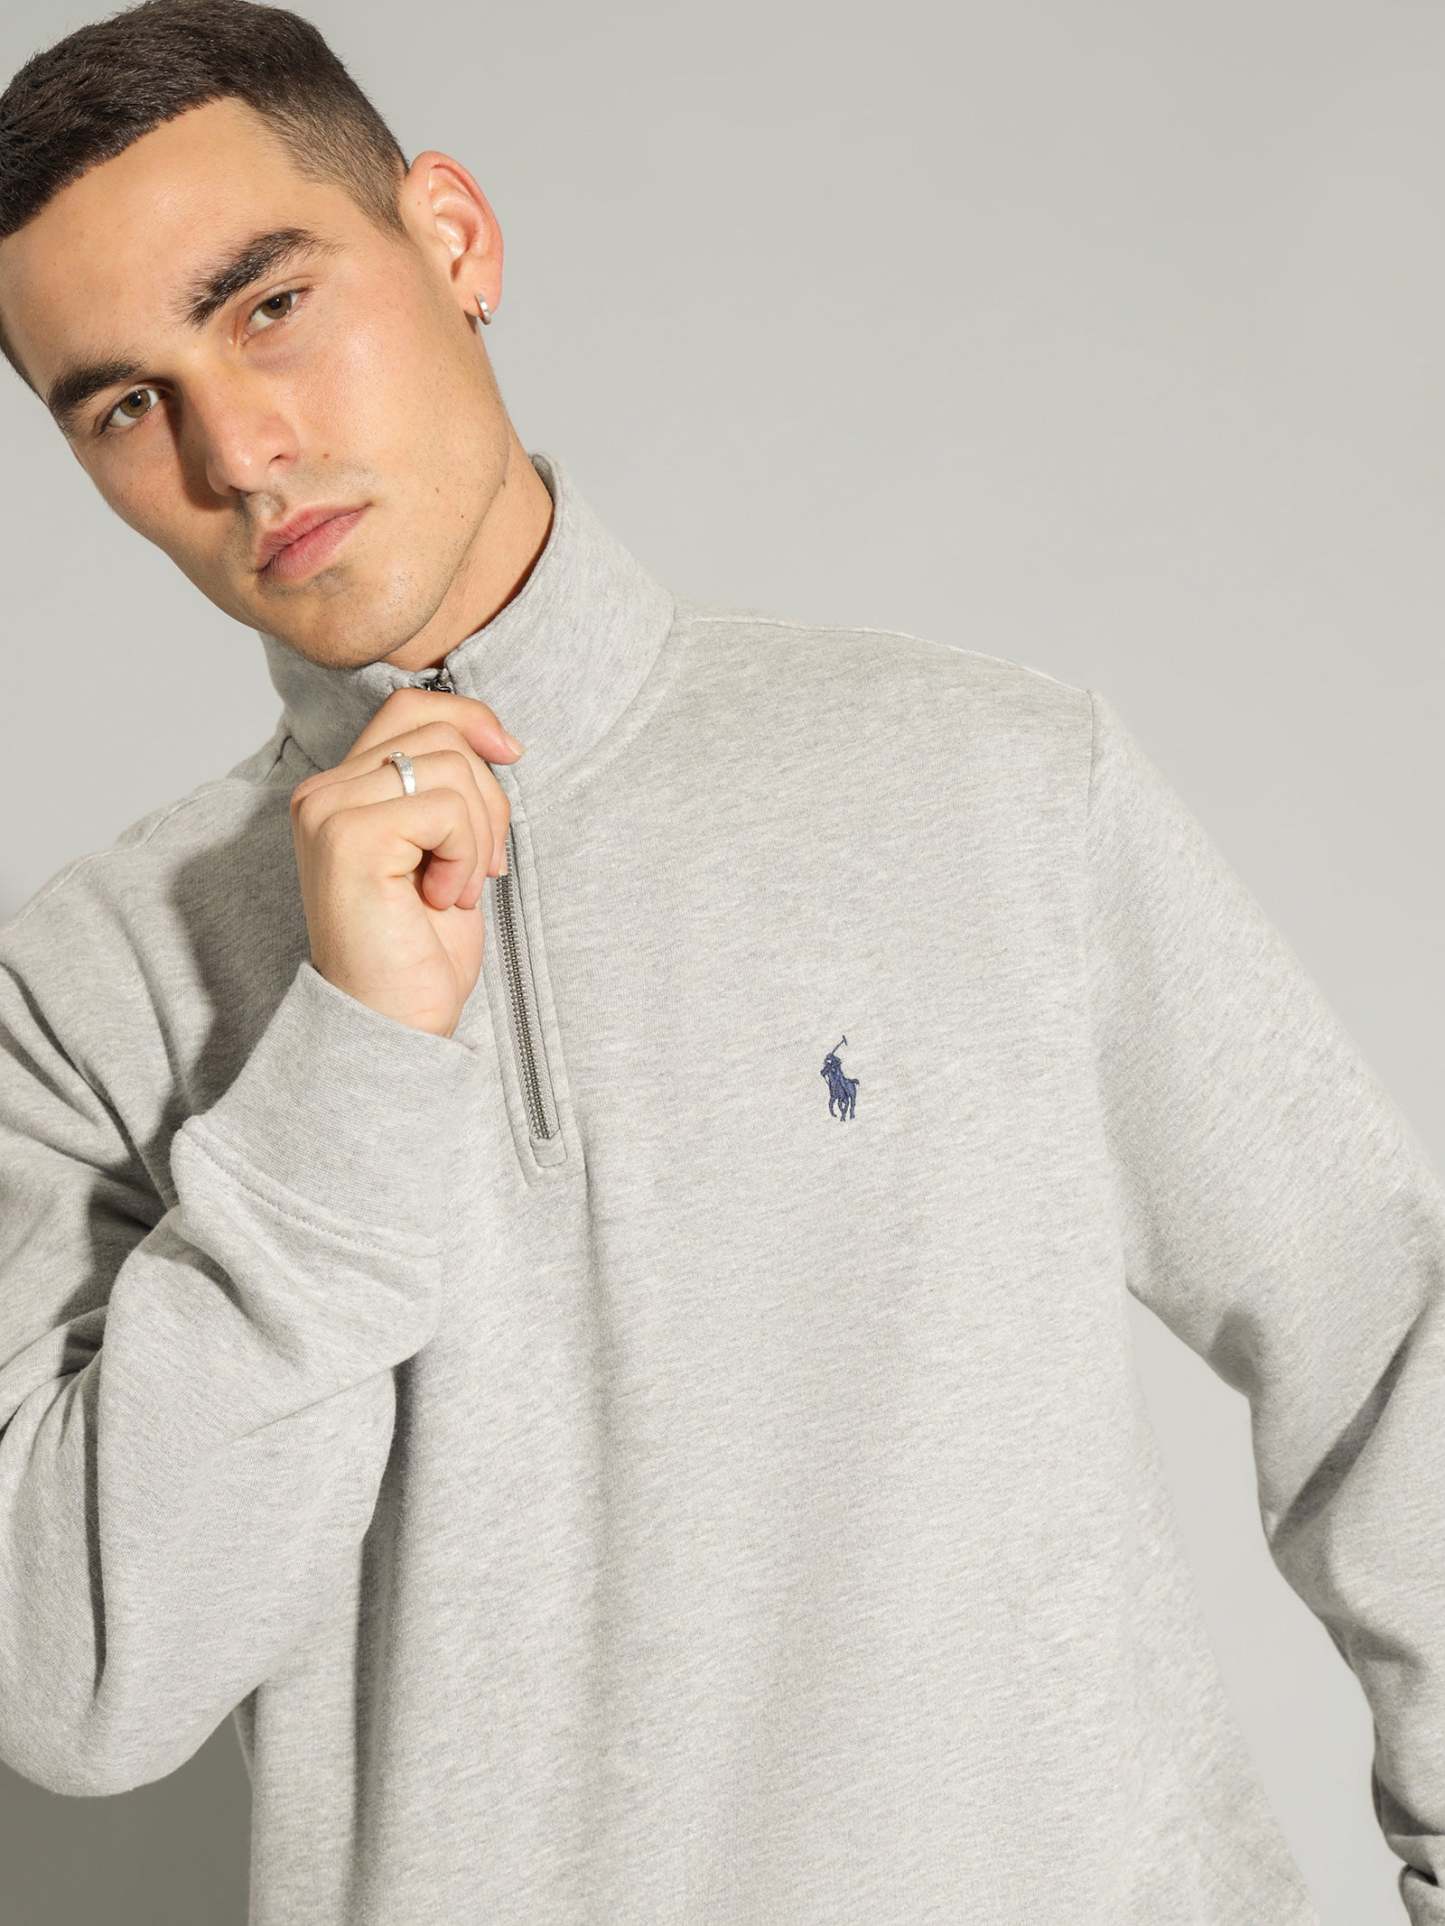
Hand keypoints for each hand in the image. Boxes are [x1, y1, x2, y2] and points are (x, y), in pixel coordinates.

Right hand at [287, 688, 524, 1037]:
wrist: (393, 1022)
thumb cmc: (419, 950)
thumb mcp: (446, 851)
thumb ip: (448, 790)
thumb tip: (497, 738)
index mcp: (340, 791)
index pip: (409, 708)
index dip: (470, 717)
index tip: (512, 755)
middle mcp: (320, 793)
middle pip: (437, 732)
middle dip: (487, 797)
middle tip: (482, 867)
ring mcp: (328, 811)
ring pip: (448, 767)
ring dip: (477, 835)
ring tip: (454, 890)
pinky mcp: (347, 837)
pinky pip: (444, 808)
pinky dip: (465, 856)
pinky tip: (442, 900)